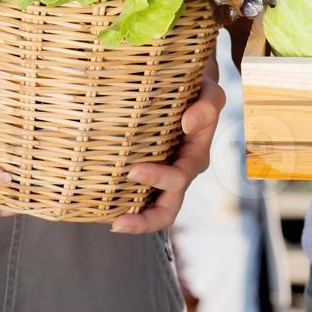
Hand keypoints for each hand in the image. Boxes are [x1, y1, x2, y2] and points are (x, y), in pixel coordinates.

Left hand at [111, 74, 225, 233]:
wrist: (191, 89)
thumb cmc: (198, 90)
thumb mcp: (210, 93)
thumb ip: (208, 106)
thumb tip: (188, 123)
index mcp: (195, 159)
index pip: (178, 180)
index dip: (157, 180)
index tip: (133, 171)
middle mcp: (180, 174)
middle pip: (167, 211)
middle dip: (144, 221)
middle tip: (117, 222)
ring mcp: (164, 177)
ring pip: (151, 210)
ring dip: (133, 220)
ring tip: (110, 222)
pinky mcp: (149, 173)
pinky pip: (137, 197)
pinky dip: (122, 205)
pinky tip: (101, 206)